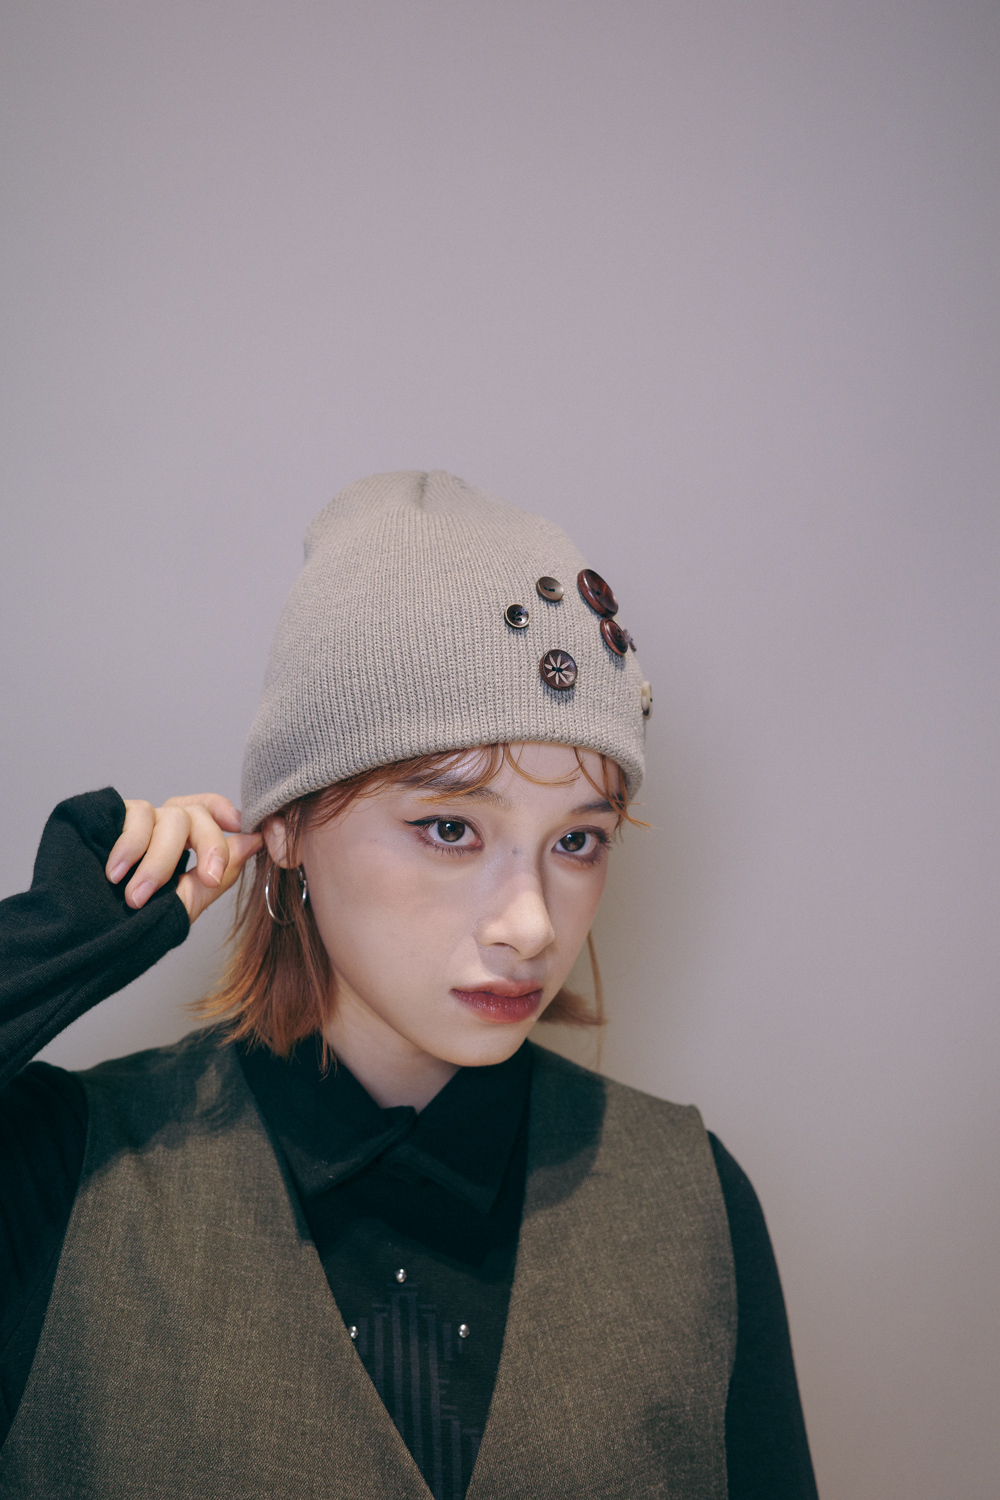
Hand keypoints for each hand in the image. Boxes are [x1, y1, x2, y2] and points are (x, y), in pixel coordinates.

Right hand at [105, 794, 262, 922]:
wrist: (83, 933)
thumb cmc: (134, 922)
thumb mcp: (185, 903)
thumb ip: (220, 874)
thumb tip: (255, 842)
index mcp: (185, 840)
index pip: (211, 810)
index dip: (226, 811)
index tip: (240, 826)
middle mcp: (164, 824)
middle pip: (199, 813)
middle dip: (210, 846)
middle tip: (206, 879)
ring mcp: (139, 818)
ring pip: (172, 818)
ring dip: (160, 862)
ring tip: (138, 898)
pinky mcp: (113, 814)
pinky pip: (137, 817)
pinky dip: (130, 847)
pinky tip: (115, 874)